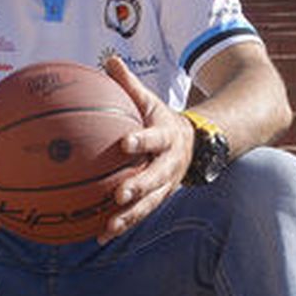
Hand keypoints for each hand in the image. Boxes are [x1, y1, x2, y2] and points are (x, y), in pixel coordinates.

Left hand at [99, 56, 193, 243]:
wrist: (195, 144)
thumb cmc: (161, 119)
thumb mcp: (150, 100)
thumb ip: (129, 84)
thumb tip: (108, 60)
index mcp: (167, 137)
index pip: (154, 138)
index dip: (142, 141)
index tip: (125, 143)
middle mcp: (169, 164)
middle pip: (155, 178)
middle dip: (139, 187)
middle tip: (120, 193)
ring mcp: (166, 185)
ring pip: (149, 203)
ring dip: (130, 216)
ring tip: (110, 225)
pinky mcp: (158, 199)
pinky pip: (140, 214)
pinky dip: (122, 225)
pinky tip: (100, 235)